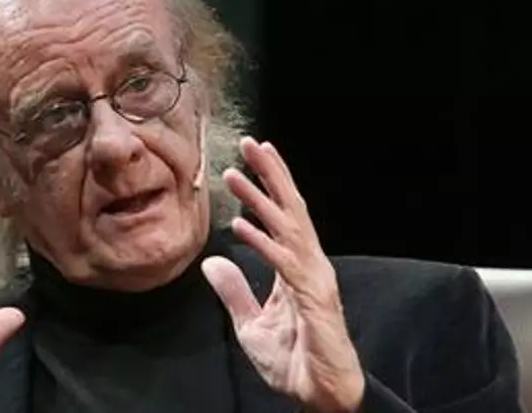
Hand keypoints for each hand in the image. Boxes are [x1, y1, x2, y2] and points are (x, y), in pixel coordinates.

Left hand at [202, 138, 364, 412]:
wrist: (320, 395)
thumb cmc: (293, 361)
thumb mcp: (250, 324)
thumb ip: (234, 292)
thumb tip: (211, 262)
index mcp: (296, 267)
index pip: (283, 217)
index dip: (268, 187)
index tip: (249, 162)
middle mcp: (309, 265)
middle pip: (291, 209)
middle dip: (271, 174)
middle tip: (251, 143)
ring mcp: (314, 279)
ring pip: (288, 228)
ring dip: (261, 199)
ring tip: (237, 172)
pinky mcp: (313, 298)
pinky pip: (284, 264)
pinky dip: (262, 242)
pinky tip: (240, 225)